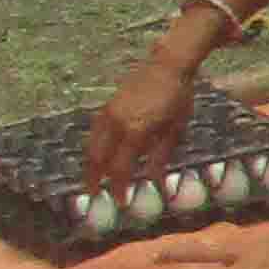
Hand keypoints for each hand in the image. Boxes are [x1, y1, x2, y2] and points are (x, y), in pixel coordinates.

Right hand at [80, 52, 199, 196]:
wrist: (167, 66)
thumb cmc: (178, 98)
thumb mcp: (175, 129)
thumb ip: (161, 155)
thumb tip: (154, 180)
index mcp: (136, 131)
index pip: (121, 167)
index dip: (119, 186)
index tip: (121, 202)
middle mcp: (117, 123)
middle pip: (98, 158)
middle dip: (95, 179)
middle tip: (96, 195)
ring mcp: (108, 113)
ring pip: (92, 145)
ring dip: (90, 165)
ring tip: (92, 180)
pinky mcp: (107, 107)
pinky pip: (95, 133)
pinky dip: (94, 148)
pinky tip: (97, 157)